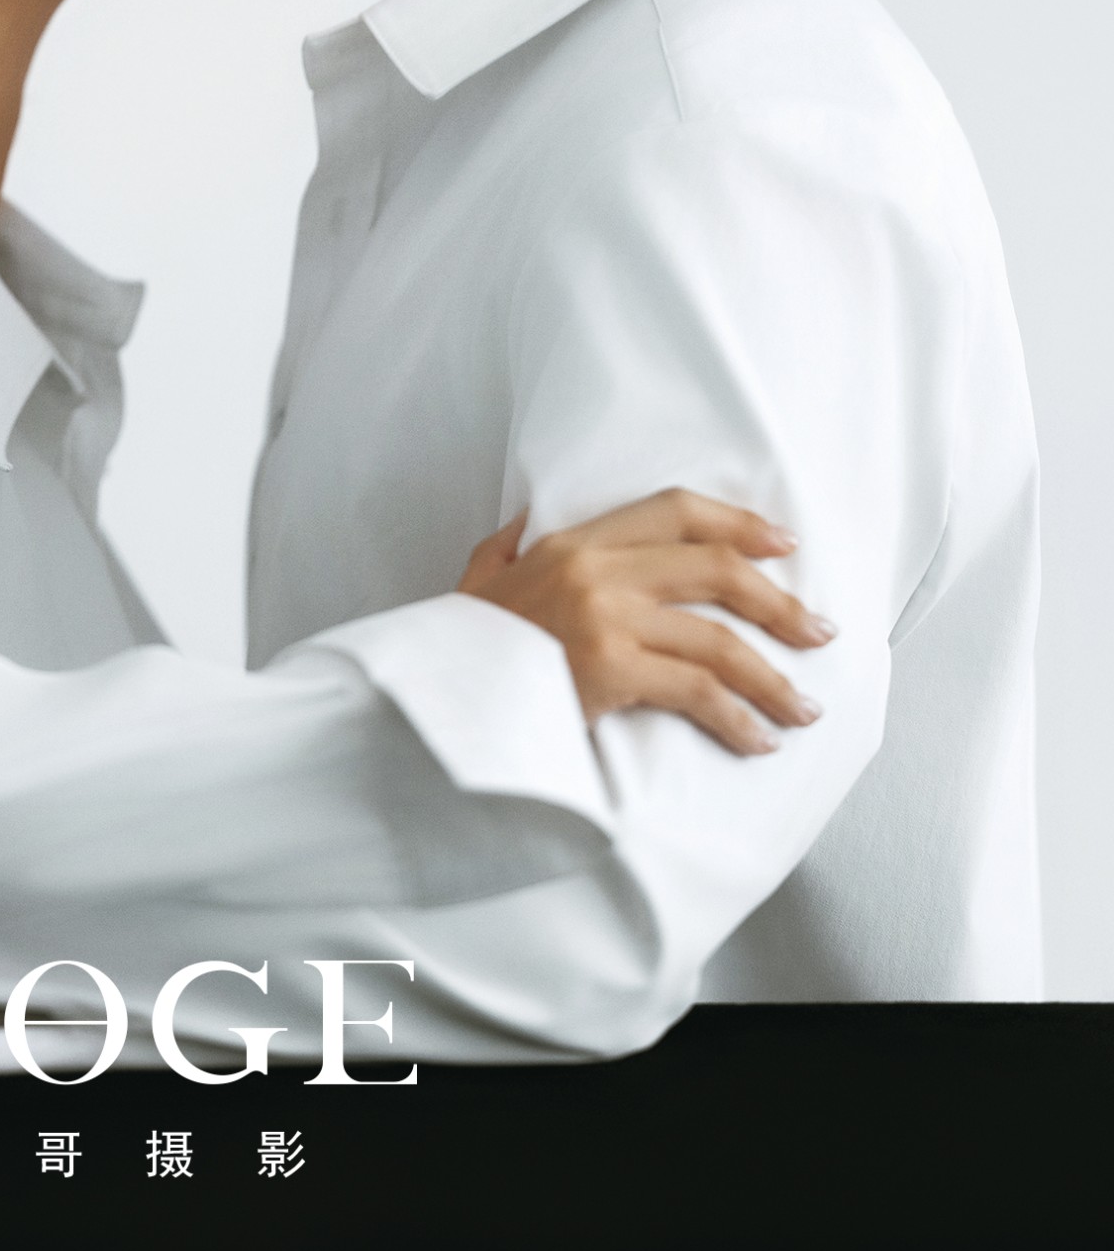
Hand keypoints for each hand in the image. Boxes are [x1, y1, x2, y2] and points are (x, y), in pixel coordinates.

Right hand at [458, 488, 835, 755]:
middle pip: (714, 569)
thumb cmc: (460, 646)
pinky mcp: (610, 669)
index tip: (783, 544)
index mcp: (573, 540)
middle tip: (818, 633)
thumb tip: (529, 521)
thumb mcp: (480, 577)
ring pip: (719, 640)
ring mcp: (605, 616)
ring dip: (773, 678)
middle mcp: (595, 568)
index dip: (737, 524)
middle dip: (779, 604)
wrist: (432, 697)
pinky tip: (759, 739)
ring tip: (803, 709)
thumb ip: (509, 547)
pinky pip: (698, 693)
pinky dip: (739, 719)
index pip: (674, 510)